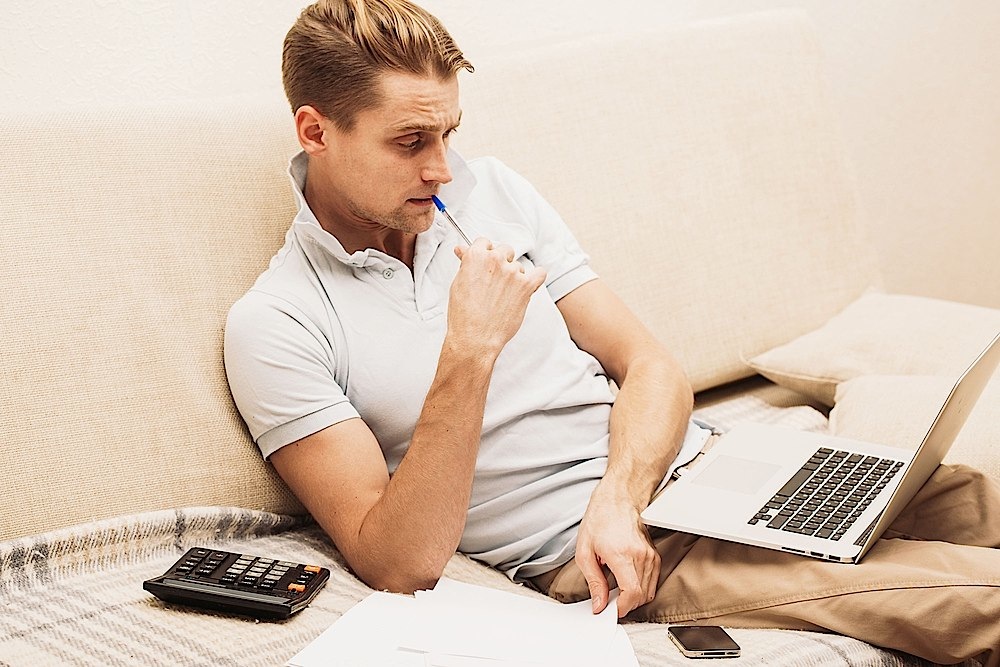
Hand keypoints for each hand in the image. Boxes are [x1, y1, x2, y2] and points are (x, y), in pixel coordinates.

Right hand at [448, 239, 546, 354]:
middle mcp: (495, 260)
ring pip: (519, 266)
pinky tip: (528, 285)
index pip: (485, 242)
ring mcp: (513, 272)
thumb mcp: (458, 283)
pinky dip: (536, 278)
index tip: (486, 263)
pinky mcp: (526, 286)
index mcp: (476, 256)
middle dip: (501, 263)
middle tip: (495, 281)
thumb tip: (463, 249)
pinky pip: (539, 273)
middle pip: (505, 250)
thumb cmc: (463, 314)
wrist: (475, 337)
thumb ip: (466, 263)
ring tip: (504, 296)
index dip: (485, 253)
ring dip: (514, 276)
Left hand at [575, 493, 660, 617]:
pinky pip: (653, 582)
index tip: (611, 609)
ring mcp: (651, 555)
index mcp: (622, 554)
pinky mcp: (655, 555)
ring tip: (617, 589)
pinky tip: (626, 580)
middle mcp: (641, 555)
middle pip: (641, 596)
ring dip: (633, 597)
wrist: (617, 499)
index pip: (632, 593)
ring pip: (649, 592)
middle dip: (625, 604)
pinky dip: (640, 587)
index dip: (622, 608)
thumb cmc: (599, 520)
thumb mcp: (585, 552)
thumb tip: (599, 604)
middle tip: (610, 600)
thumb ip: (594, 582)